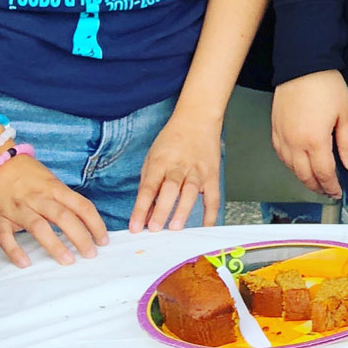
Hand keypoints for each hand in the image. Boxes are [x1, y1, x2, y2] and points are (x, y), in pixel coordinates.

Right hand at [0, 154, 109, 268]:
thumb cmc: (26, 173)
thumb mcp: (50, 180)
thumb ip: (64, 198)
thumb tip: (84, 219)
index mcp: (54, 187)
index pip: (81, 206)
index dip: (95, 224)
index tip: (103, 239)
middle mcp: (37, 197)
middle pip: (63, 217)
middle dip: (80, 237)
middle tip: (90, 254)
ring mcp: (18, 208)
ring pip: (38, 227)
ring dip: (54, 245)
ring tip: (67, 260)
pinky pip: (5, 236)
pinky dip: (14, 250)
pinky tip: (25, 262)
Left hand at [130, 110, 222, 231]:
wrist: (198, 118)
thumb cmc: (172, 140)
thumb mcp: (152, 156)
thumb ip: (147, 185)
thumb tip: (144, 215)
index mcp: (160, 162)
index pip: (149, 188)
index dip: (140, 208)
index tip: (135, 227)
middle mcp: (179, 166)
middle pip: (170, 189)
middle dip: (162, 210)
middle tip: (155, 229)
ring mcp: (198, 171)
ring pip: (191, 192)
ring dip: (183, 210)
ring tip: (175, 228)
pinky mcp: (213, 175)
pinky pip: (213, 197)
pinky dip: (211, 214)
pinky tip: (205, 228)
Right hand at [271, 71, 347, 197]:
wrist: (302, 65)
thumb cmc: (325, 85)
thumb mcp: (345, 114)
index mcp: (314, 140)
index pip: (323, 174)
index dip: (331, 186)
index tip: (337, 192)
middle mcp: (295, 143)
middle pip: (305, 176)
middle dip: (317, 187)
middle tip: (327, 191)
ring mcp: (282, 136)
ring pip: (291, 168)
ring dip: (303, 178)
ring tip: (315, 181)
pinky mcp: (274, 129)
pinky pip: (281, 155)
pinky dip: (290, 165)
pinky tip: (298, 165)